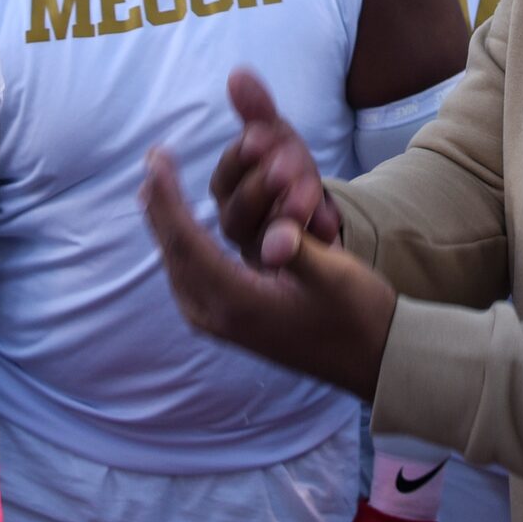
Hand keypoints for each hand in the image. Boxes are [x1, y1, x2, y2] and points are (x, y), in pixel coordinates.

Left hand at [142, 147, 395, 400]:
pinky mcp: (227, 321)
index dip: (169, 199)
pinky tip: (178, 227)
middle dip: (160, 207)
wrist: (371, 361)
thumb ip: (300, 250)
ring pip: (178, 265)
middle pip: (174, 253)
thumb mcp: (334, 276)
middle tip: (151, 164)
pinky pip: (189, 275)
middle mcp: (219, 317)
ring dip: (166, 224)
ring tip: (156, 187)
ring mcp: (219, 323)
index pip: (188, 243)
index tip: (156, 159)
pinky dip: (180, 244)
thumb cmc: (356, 315)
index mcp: (240, 303)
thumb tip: (277, 233)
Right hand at [210, 68, 340, 262]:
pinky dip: (313, 240)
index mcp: (228, 191)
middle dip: (263, 187)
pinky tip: (327, 225)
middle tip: (287, 168)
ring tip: (307, 196)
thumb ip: (258, 111)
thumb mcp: (278, 140)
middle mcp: (237, 225)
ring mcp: (262, 252)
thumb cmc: (285, 173)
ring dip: (286, 216)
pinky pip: (299, 261)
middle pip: (238, 213)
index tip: (260, 137)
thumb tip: (238, 74)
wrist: (315, 218)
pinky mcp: (290, 270)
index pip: (226, 174)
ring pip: (264, 241)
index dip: (242, 157)